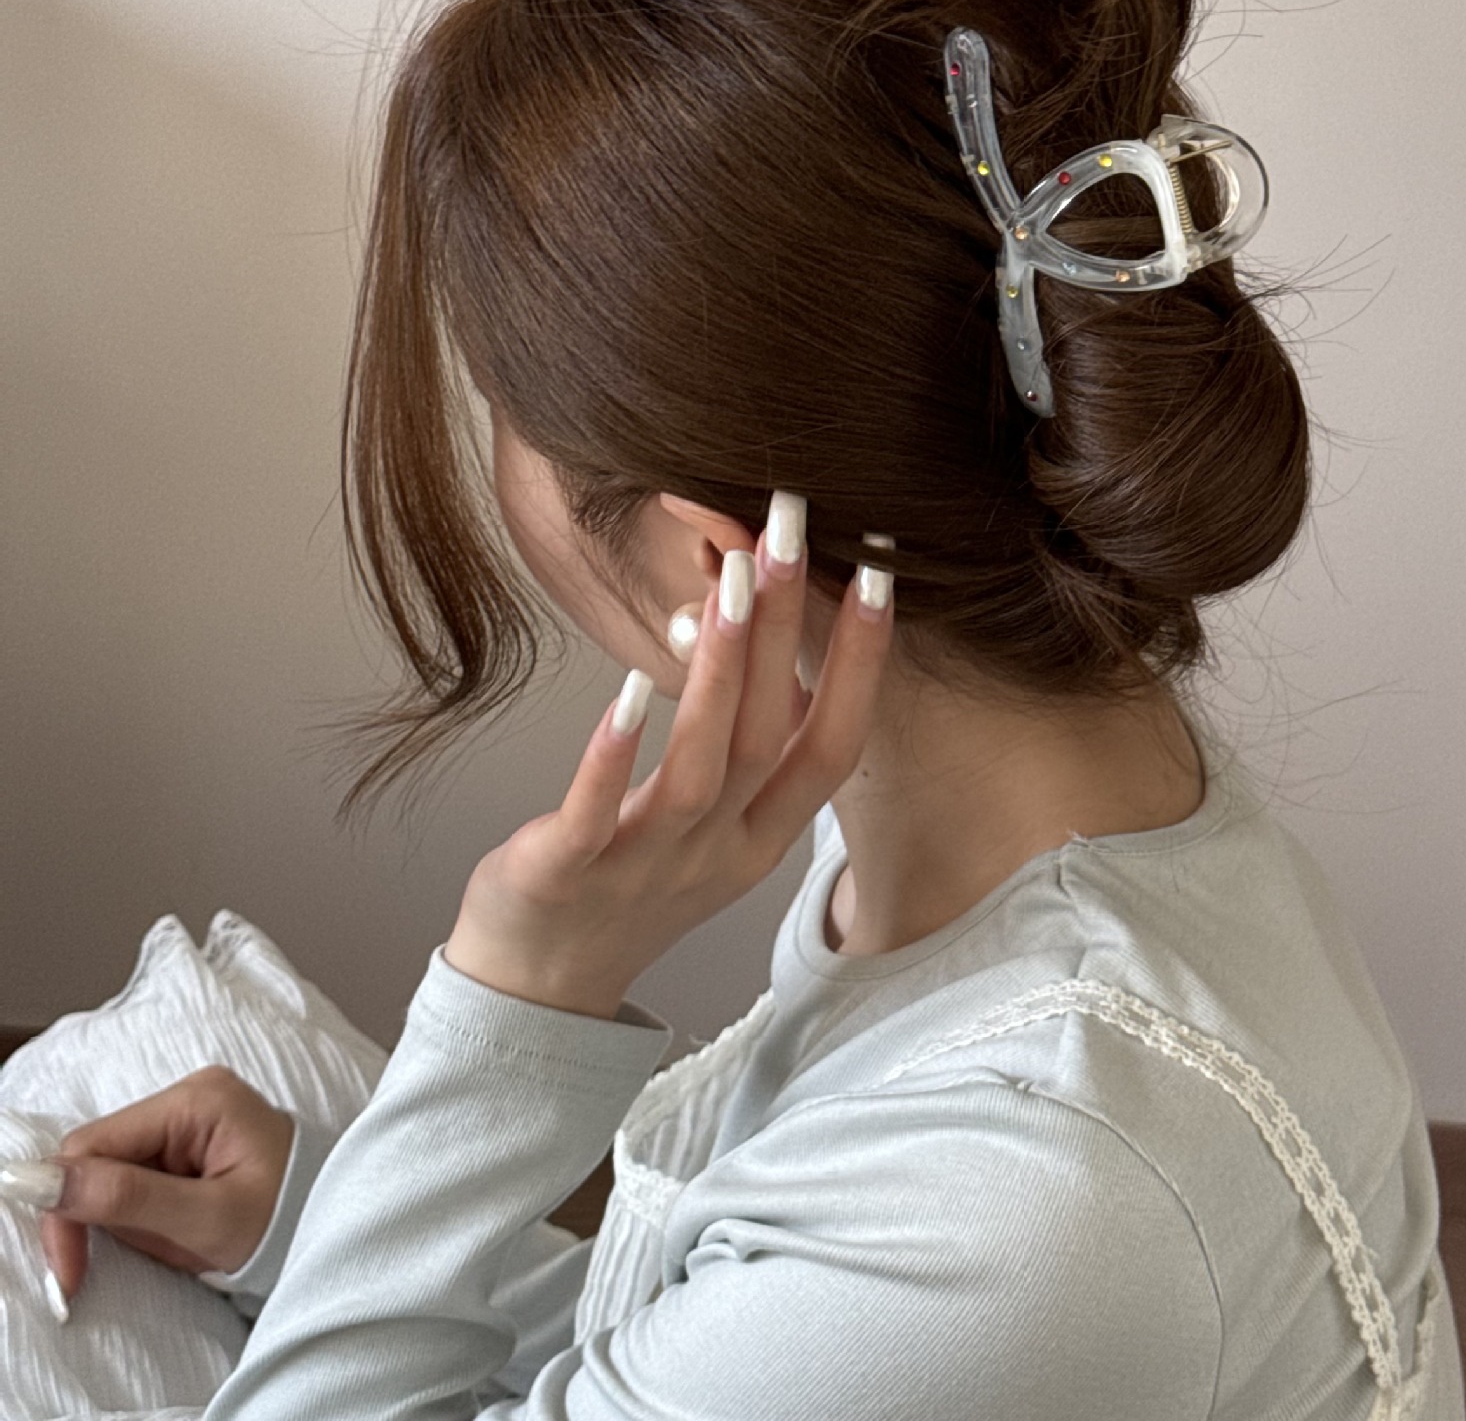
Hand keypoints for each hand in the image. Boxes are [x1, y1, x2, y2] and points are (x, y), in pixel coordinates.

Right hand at [39, 1066, 294, 1303]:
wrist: (330, 1223)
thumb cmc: (285, 1218)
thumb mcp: (208, 1220)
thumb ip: (128, 1200)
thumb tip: (45, 1181)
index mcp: (197, 1100)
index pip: (91, 1146)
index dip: (66, 1207)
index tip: (69, 1272)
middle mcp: (189, 1095)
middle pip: (97, 1158)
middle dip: (102, 1217)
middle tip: (144, 1254)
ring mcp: (188, 1117)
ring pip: (111, 1173)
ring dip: (125, 1221)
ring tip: (176, 1239)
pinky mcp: (187, 1143)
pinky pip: (135, 1180)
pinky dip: (142, 1217)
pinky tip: (176, 1228)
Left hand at [444, 501, 891, 1019]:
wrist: (536, 984)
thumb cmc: (628, 879)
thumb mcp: (706, 813)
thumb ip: (732, 728)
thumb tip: (742, 609)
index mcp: (761, 838)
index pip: (832, 745)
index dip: (860, 665)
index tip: (878, 574)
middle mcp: (717, 852)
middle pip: (770, 737)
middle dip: (788, 631)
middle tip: (791, 532)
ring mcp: (645, 868)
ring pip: (699, 768)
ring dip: (722, 675)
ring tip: (733, 585)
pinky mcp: (566, 875)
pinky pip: (595, 813)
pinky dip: (615, 754)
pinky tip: (628, 687)